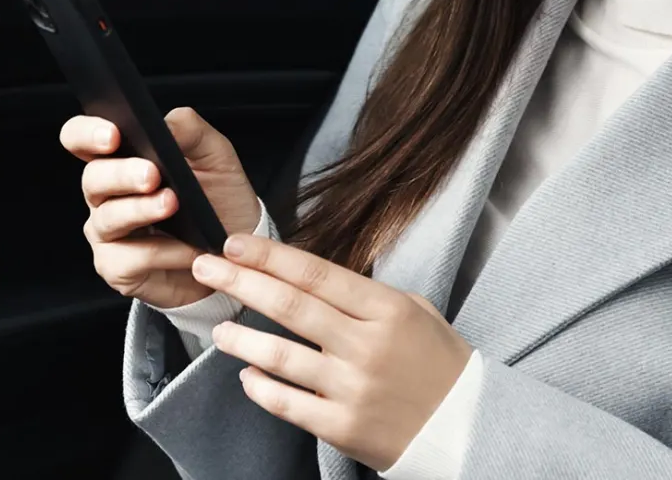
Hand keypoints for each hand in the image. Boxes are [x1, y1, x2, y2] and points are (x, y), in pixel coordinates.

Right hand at [61, 107, 261, 309]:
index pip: (81, 139)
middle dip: (121, 174)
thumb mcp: (216, 158)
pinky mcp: (117, 268)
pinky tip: (188, 248)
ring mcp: (108, 233)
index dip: (87, 134)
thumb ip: (192, 132)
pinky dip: (163, 252)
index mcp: (120, 160)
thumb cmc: (219, 200)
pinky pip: (129, 258)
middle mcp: (106, 196)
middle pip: (92, 178)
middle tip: (152, 174)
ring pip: (108, 218)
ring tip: (172, 204)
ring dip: (140, 210)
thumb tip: (169, 123)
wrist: (236, 251)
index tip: (112, 135)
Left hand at [191, 233, 473, 471]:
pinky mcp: (342, 427)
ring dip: (240, 339)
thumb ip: (365, 295)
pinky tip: (246, 375)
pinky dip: (260, 387)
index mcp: (386, 309)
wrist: (467, 428)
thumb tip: (309, 277)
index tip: (234, 244)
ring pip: (280, 356)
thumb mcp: (416, 312)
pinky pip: (287, 404)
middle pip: (290, 305)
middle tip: (205, 268)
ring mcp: (352, 388)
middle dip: (240, 282)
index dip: (269, 256)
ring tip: (218, 330)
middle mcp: (366, 345)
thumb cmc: (438, 363)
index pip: (315, 273)